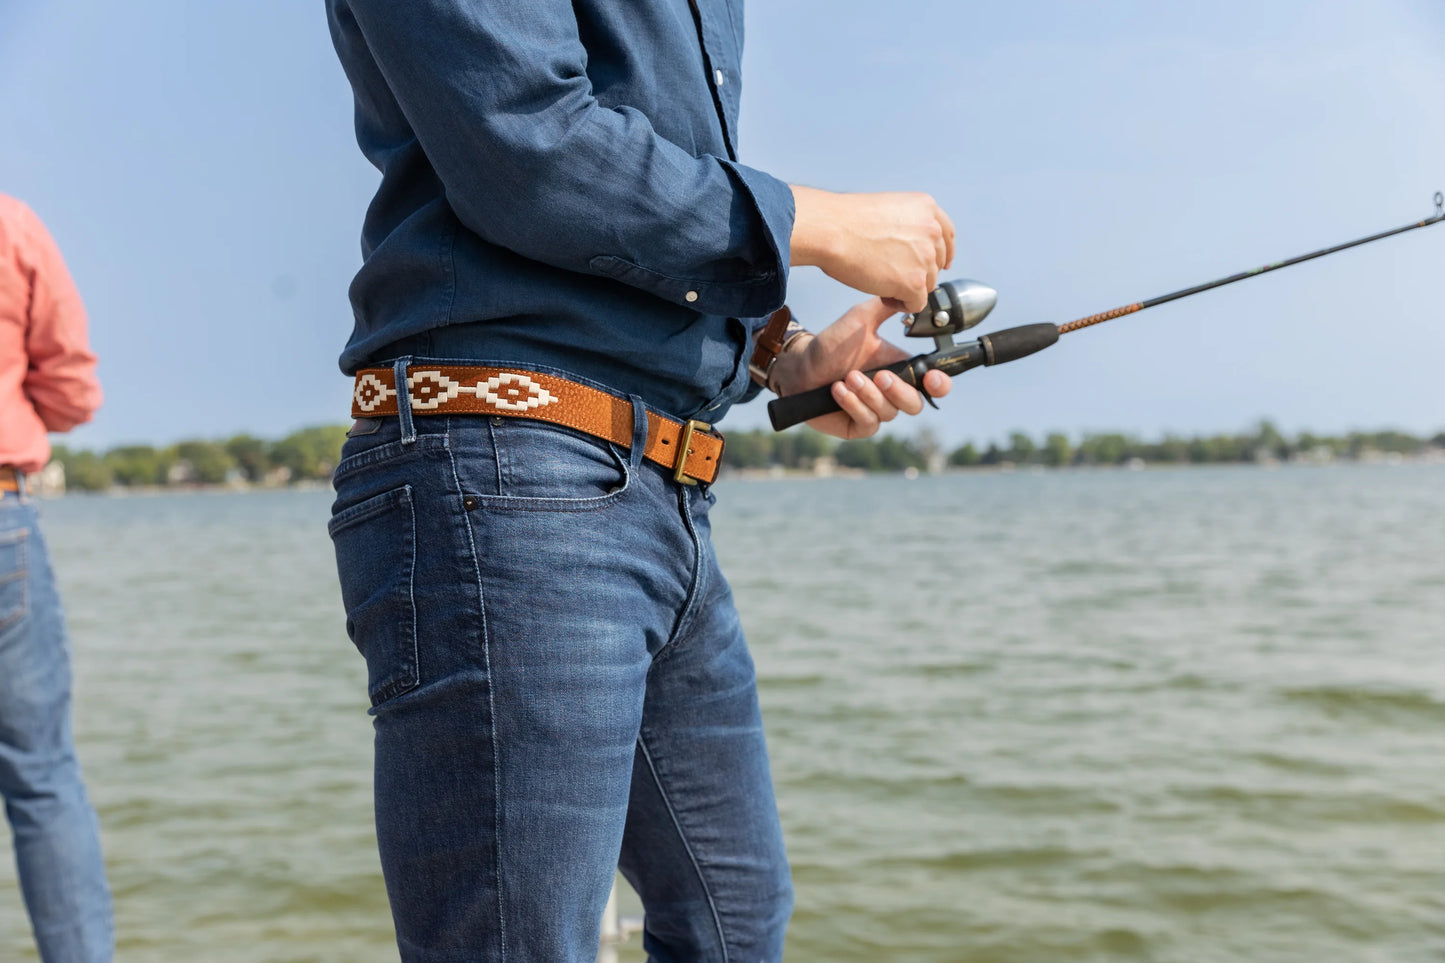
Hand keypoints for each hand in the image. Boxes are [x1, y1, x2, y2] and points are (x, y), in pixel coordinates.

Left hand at [770, 297, 951, 438]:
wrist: (799, 365)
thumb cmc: (831, 344)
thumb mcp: (860, 319)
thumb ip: (886, 307)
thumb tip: (911, 292)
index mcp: (900, 370)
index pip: (931, 383)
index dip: (940, 384)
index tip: (933, 377)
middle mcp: (891, 394)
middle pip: (914, 404)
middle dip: (898, 390)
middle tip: (880, 375)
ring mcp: (875, 411)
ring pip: (888, 412)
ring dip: (868, 394)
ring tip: (847, 377)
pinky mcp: (857, 426)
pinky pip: (867, 422)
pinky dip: (853, 405)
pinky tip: (837, 390)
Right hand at [790, 186, 954, 312]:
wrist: (831, 230)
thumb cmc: (846, 221)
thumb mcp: (887, 210)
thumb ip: (908, 226)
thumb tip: (911, 249)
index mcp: (926, 208)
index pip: (947, 235)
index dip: (942, 254)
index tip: (939, 265)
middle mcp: (931, 231)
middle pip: (935, 264)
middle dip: (916, 272)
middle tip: (889, 273)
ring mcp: (925, 257)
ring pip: (927, 286)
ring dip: (906, 288)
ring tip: (880, 280)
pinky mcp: (914, 282)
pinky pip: (916, 304)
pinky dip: (901, 304)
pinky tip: (882, 294)